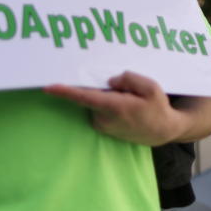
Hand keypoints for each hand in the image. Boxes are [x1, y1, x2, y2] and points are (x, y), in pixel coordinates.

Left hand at [42, 72, 184, 145]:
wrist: (162, 131)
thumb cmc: (157, 108)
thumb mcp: (151, 87)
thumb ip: (129, 78)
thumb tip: (109, 81)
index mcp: (115, 107)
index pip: (85, 97)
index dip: (65, 92)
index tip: (48, 87)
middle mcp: (104, 119)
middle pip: (92, 94)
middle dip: (103, 87)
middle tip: (127, 89)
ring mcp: (102, 125)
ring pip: (96, 100)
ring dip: (107, 95)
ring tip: (131, 99)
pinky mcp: (103, 128)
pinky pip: (99, 108)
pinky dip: (108, 103)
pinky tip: (127, 106)